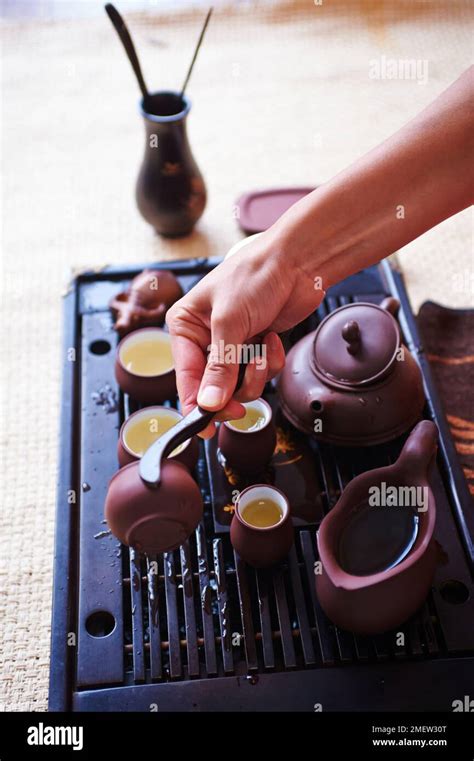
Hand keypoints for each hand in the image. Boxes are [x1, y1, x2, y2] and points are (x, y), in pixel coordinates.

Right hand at [166, 230, 324, 436]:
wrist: (298, 261)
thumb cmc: (255, 275)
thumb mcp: (229, 322)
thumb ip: (219, 367)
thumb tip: (208, 403)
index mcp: (186, 327)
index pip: (186, 377)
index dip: (196, 405)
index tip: (206, 428)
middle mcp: (206, 338)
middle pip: (213, 388)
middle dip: (232, 389)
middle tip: (241, 405)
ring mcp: (233, 344)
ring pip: (239, 385)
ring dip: (255, 373)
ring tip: (262, 349)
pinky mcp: (257, 347)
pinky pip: (260, 374)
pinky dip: (269, 360)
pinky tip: (272, 338)